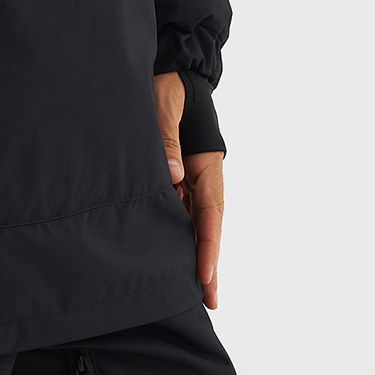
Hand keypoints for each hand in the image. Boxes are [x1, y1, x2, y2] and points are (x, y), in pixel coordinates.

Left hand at [154, 73, 222, 311]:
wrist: (173, 71)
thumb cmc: (169, 87)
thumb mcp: (164, 106)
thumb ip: (166, 139)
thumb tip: (172, 176)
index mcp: (207, 165)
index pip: (210, 213)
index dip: (208, 247)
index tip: (204, 275)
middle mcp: (203, 178)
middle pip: (208, 228)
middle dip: (209, 264)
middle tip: (210, 302)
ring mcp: (191, 181)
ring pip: (195, 225)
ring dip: (195, 256)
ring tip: (194, 292)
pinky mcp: (177, 180)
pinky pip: (180, 214)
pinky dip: (179, 238)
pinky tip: (173, 260)